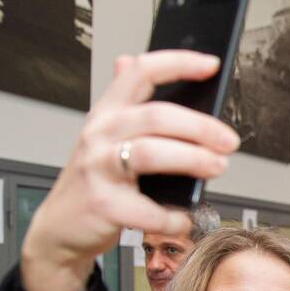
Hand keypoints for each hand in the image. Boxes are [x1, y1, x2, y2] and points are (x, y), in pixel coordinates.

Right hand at [21, 50, 240, 290]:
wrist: (60, 228)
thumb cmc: (94, 183)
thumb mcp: (103, 137)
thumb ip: (123, 105)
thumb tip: (129, 61)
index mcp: (106, 113)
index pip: (141, 73)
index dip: (178, 63)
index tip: (211, 65)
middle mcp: (100, 134)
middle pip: (156, 116)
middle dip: (201, 127)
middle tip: (228, 141)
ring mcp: (98, 169)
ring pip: (151, 154)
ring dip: (193, 159)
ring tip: (217, 167)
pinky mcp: (102, 205)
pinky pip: (148, 210)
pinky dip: (173, 217)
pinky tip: (182, 218)